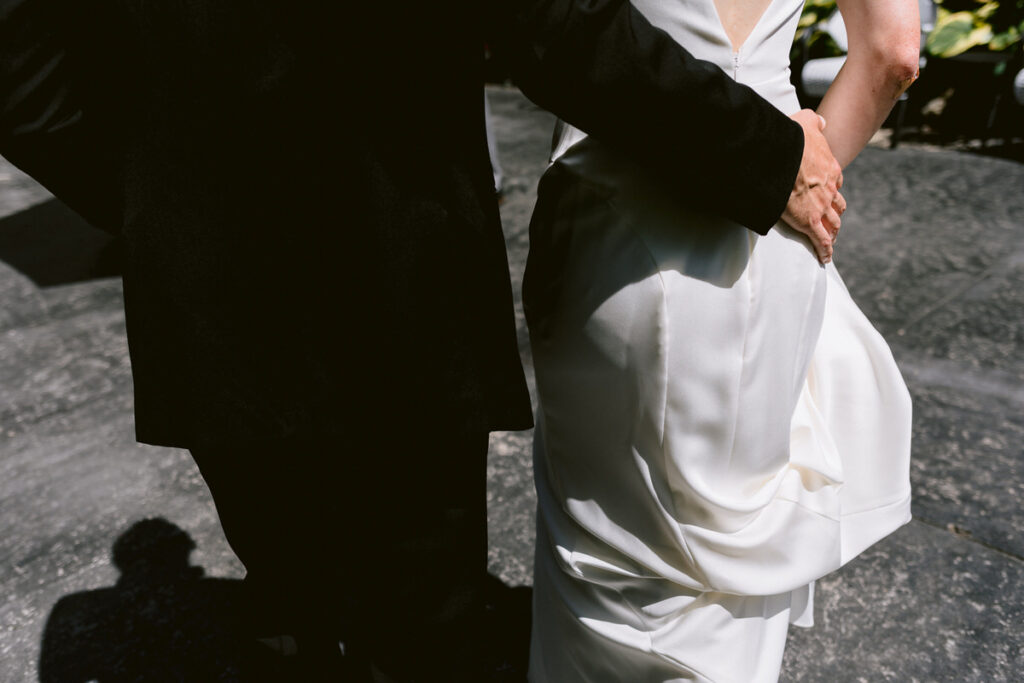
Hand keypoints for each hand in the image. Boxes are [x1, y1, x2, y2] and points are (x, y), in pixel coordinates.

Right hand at [782, 110, 843, 263]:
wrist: (780, 157)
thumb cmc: (790, 139)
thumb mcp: (806, 122)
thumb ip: (815, 122)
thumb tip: (821, 122)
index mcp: (829, 168)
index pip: (836, 183)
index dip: (833, 190)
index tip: (829, 195)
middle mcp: (829, 190)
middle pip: (838, 206)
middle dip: (836, 214)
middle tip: (833, 221)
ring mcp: (820, 207)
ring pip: (833, 224)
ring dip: (832, 232)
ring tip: (830, 240)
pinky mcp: (808, 222)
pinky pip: (820, 240)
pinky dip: (824, 250)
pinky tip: (825, 258)